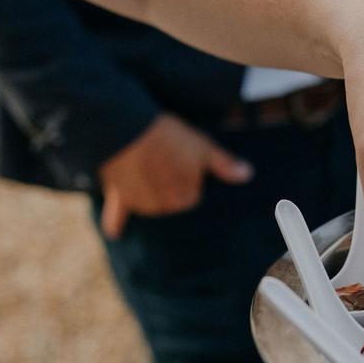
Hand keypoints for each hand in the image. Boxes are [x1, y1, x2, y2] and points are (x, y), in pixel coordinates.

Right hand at [98, 114, 251, 238]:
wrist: (127, 130)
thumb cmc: (168, 137)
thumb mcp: (203, 147)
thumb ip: (225, 165)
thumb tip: (247, 174)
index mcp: (186, 198)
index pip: (192, 194)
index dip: (188, 175)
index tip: (182, 160)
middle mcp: (165, 207)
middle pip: (171, 201)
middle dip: (169, 185)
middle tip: (163, 159)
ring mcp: (141, 204)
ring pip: (149, 203)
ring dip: (148, 191)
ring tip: (145, 164)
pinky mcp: (120, 197)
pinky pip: (117, 215)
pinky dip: (116, 223)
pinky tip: (116, 233)